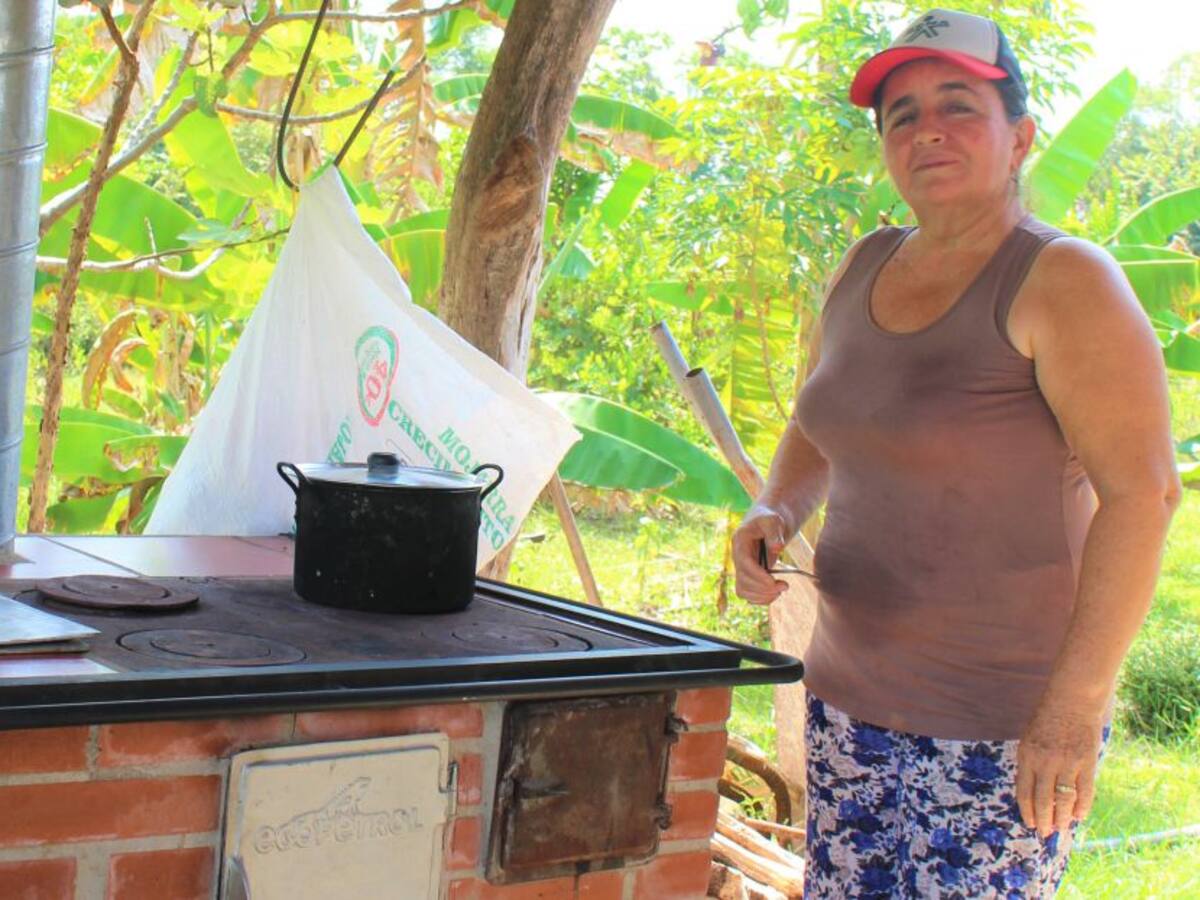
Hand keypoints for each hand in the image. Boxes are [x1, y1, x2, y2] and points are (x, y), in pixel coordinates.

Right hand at [732, 506, 790, 605]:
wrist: (765, 524)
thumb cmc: (768, 520)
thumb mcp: (773, 521)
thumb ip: (774, 533)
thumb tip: (777, 548)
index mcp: (739, 542)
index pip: (743, 564)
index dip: (757, 575)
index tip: (773, 582)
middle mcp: (737, 558)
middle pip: (742, 580)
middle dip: (763, 587)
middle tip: (784, 586)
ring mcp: (741, 568)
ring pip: (743, 591)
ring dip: (762, 596)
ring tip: (781, 590)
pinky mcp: (747, 576)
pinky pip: (748, 594)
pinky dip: (760, 599)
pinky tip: (775, 594)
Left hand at [1015, 700, 1104, 837]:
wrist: (1071, 700)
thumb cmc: (1047, 718)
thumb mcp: (1029, 738)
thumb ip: (1030, 762)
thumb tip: (1033, 788)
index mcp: (1027, 756)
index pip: (1024, 791)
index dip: (1027, 810)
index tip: (1029, 823)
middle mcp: (1045, 762)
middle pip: (1043, 800)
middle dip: (1043, 820)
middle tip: (1045, 833)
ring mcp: (1067, 763)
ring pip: (1063, 799)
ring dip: (1061, 817)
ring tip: (1061, 828)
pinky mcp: (1086, 762)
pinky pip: (1084, 791)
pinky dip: (1082, 806)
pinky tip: (1079, 816)